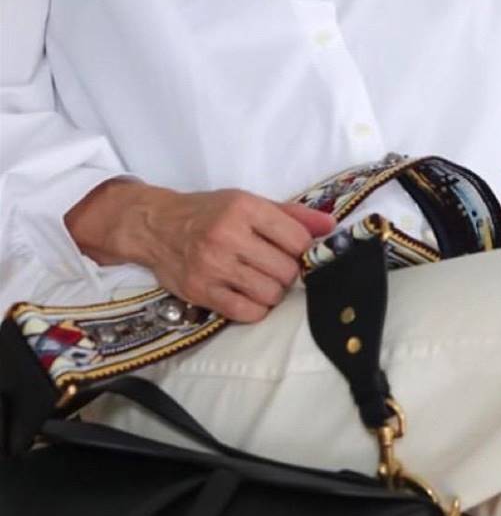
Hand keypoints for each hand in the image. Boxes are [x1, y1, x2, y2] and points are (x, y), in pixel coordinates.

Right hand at [141, 189, 337, 321]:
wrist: (155, 226)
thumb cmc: (208, 213)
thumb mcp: (248, 203)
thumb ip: (291, 215)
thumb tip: (330, 227)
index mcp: (244, 209)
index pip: (297, 240)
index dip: (303, 250)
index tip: (294, 252)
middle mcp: (227, 236)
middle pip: (286, 271)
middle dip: (287, 273)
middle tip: (275, 268)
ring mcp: (212, 266)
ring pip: (270, 294)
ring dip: (272, 292)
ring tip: (260, 281)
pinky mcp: (200, 291)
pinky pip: (247, 312)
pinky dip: (255, 308)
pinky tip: (248, 295)